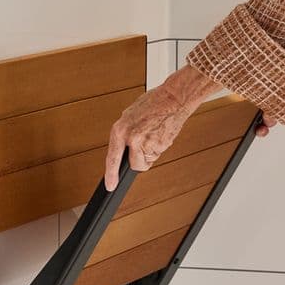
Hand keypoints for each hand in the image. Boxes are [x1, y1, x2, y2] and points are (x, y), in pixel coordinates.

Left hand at [104, 69, 204, 189]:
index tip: (110, 186)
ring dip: (151, 151)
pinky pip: (158, 154)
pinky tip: (160, 134)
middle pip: (134, 164)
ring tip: (153, 133)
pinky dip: (160, 147)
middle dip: (139, 159)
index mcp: (120, 130)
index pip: (112, 158)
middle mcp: (132, 138)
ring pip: (147, 160)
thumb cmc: (154, 104)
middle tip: (144, 144)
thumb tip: (123, 147)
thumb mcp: (130, 116)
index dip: (111, 175)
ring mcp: (147, 143)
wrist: (174, 99)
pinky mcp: (161, 146)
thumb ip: (124, 133)